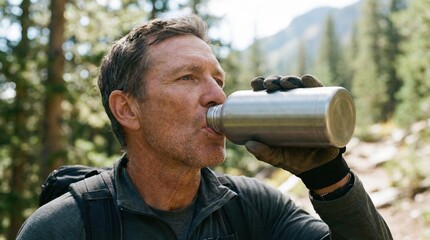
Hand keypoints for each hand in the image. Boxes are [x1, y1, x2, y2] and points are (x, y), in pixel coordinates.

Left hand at [245, 74, 349, 189]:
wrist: (318, 169)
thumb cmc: (293, 159)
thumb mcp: (275, 157)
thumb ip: (263, 153)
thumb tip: (249, 145)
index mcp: (280, 111)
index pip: (269, 92)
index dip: (262, 83)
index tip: (256, 83)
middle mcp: (295, 105)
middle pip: (283, 86)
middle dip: (275, 79)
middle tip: (270, 84)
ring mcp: (311, 106)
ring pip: (301, 87)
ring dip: (292, 79)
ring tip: (286, 82)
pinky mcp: (326, 111)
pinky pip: (323, 94)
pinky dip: (315, 84)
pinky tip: (307, 79)